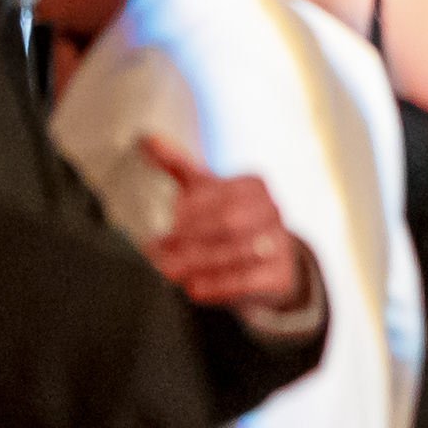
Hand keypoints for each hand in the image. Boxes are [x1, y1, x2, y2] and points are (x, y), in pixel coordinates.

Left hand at [137, 136, 319, 318]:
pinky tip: (193, 289)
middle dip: (191, 238)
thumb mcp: (206, 192)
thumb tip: (146, 138)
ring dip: (199, 264)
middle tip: (158, 252)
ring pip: (237, 252)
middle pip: (230, 223)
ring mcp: (280, 241)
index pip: (222, 194)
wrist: (268, 261)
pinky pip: (248, 280)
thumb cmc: (229, 220)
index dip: (192, 210)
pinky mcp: (281, 273)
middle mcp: (272, 210)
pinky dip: (218, 285)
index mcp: (254, 185)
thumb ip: (178, 166)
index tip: (164, 225)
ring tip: (169, 272)